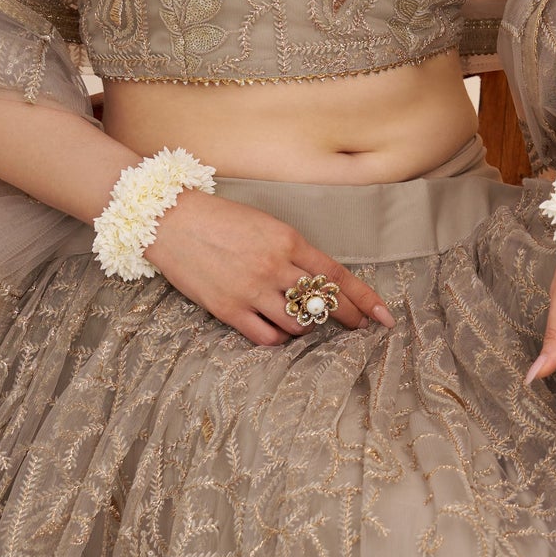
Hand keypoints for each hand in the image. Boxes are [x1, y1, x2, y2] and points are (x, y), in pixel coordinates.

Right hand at [144, 189, 394, 346]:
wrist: (172, 221)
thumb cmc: (220, 218)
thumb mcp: (266, 225)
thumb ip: (293, 251)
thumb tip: (319, 279)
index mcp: (288, 240)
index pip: (337, 275)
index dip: (364, 298)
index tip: (383, 316)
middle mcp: (275, 267)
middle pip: (323, 304)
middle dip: (347, 318)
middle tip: (358, 328)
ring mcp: (252, 291)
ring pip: (297, 325)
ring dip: (306, 327)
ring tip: (303, 320)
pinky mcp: (228, 310)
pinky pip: (266, 337)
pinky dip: (278, 338)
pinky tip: (277, 331)